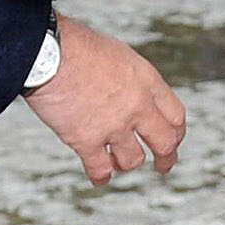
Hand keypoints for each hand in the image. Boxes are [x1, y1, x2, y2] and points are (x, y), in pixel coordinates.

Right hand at [25, 12, 184, 184]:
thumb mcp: (119, 54)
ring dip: (127, 164)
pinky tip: (100, 179)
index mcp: (147, 81)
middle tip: (164, 165)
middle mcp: (137, 105)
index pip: (176, 115)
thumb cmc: (76, 45)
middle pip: (165, 142)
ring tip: (120, 163)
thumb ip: (132, 78)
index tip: (174, 139)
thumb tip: (132, 90)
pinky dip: (101, 176)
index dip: (176, 131)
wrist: (48, 51)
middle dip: (167, 158)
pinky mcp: (86, 139)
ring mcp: (114, 125)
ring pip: (133, 159)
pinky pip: (100, 168)